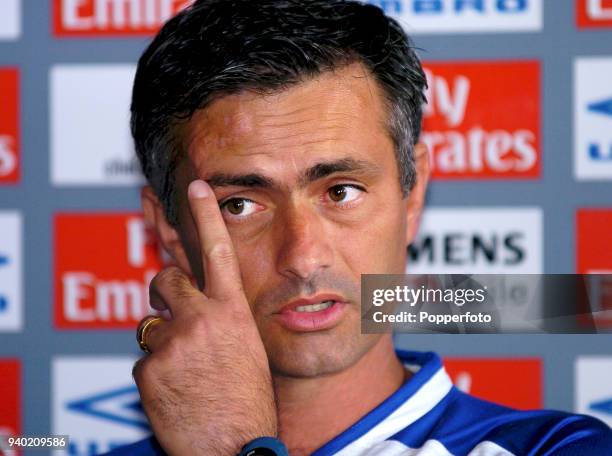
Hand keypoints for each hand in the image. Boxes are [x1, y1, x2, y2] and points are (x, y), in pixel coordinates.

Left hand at [133, 179, 276, 455]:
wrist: (236, 446)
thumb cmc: (247, 400)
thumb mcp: (247, 347)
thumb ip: (220, 316)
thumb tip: (193, 302)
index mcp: (233, 311)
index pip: (217, 250)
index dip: (204, 215)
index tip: (195, 186)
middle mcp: (202, 318)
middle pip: (165, 280)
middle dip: (165, 293)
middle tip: (176, 318)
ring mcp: (173, 341)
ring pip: (151, 324)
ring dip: (163, 341)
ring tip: (185, 371)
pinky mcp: (148, 368)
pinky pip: (143, 358)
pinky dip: (154, 372)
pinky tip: (175, 391)